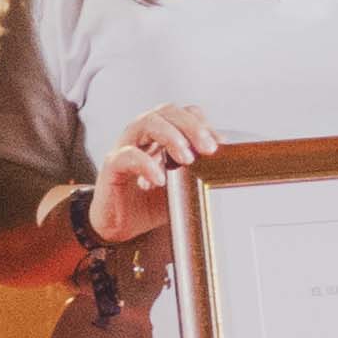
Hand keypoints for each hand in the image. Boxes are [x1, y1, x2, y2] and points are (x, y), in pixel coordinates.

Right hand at [88, 105, 226, 249]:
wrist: (118, 226)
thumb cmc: (148, 203)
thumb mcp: (182, 188)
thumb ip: (199, 174)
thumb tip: (226, 171)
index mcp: (161, 135)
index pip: (183, 113)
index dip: (203, 123)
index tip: (219, 144)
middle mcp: (143, 135)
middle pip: (167, 111)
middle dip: (191, 126)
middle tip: (208, 148)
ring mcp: (126, 147)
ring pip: (147, 122)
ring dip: (171, 136)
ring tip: (186, 158)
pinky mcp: (112, 165)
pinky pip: (128, 155)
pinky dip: (146, 164)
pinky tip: (159, 179)